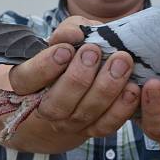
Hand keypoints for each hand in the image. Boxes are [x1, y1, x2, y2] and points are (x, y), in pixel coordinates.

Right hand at [9, 16, 139, 141]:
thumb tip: (76, 34)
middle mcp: (45, 109)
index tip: (66, 49)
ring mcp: (69, 123)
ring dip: (106, 88)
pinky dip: (122, 107)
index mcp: (27, 84)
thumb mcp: (64, 37)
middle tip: (94, 51)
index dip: (45, 66)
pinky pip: (107, 124)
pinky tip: (133, 87)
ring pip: (84, 114)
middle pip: (57, 104)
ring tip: (122, 61)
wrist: (76, 87)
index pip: (27, 79)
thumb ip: (68, 30)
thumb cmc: (68, 54)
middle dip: (78, 78)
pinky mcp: (92, 130)